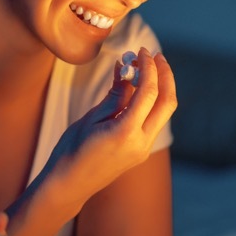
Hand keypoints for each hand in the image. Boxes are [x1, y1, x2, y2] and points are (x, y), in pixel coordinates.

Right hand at [47, 47, 176, 202]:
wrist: (69, 184)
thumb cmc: (72, 149)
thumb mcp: (92, 118)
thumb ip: (115, 95)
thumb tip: (126, 69)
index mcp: (126, 132)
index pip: (149, 93)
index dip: (148, 67)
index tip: (142, 51)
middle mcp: (141, 142)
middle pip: (167, 102)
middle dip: (166, 76)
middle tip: (156, 56)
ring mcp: (143, 149)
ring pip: (163, 112)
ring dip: (160, 88)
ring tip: (146, 68)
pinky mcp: (140, 151)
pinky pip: (153, 121)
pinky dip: (149, 102)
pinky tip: (137, 89)